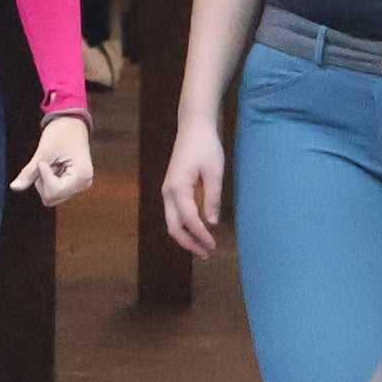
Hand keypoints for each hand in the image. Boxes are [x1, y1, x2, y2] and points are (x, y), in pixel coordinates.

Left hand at [10, 113, 93, 206]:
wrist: (72, 120)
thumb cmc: (61, 132)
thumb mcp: (44, 152)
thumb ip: (29, 172)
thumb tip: (14, 187)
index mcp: (81, 176)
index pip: (53, 192)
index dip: (43, 176)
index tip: (44, 160)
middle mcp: (84, 183)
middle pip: (52, 197)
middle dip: (43, 182)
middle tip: (46, 162)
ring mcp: (81, 184)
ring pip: (53, 196)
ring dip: (46, 181)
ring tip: (52, 162)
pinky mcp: (75, 182)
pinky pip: (55, 190)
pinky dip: (50, 179)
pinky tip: (55, 165)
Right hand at [161, 118, 225, 257]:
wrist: (193, 128)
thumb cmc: (206, 147)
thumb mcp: (214, 172)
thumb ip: (212, 198)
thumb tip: (211, 223)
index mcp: (178, 188)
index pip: (189, 220)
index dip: (200, 235)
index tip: (213, 245)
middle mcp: (167, 192)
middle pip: (173, 227)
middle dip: (189, 243)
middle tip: (207, 253)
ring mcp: (167, 191)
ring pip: (172, 222)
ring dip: (186, 237)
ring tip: (203, 247)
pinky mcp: (171, 189)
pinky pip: (174, 214)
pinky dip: (184, 227)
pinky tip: (197, 231)